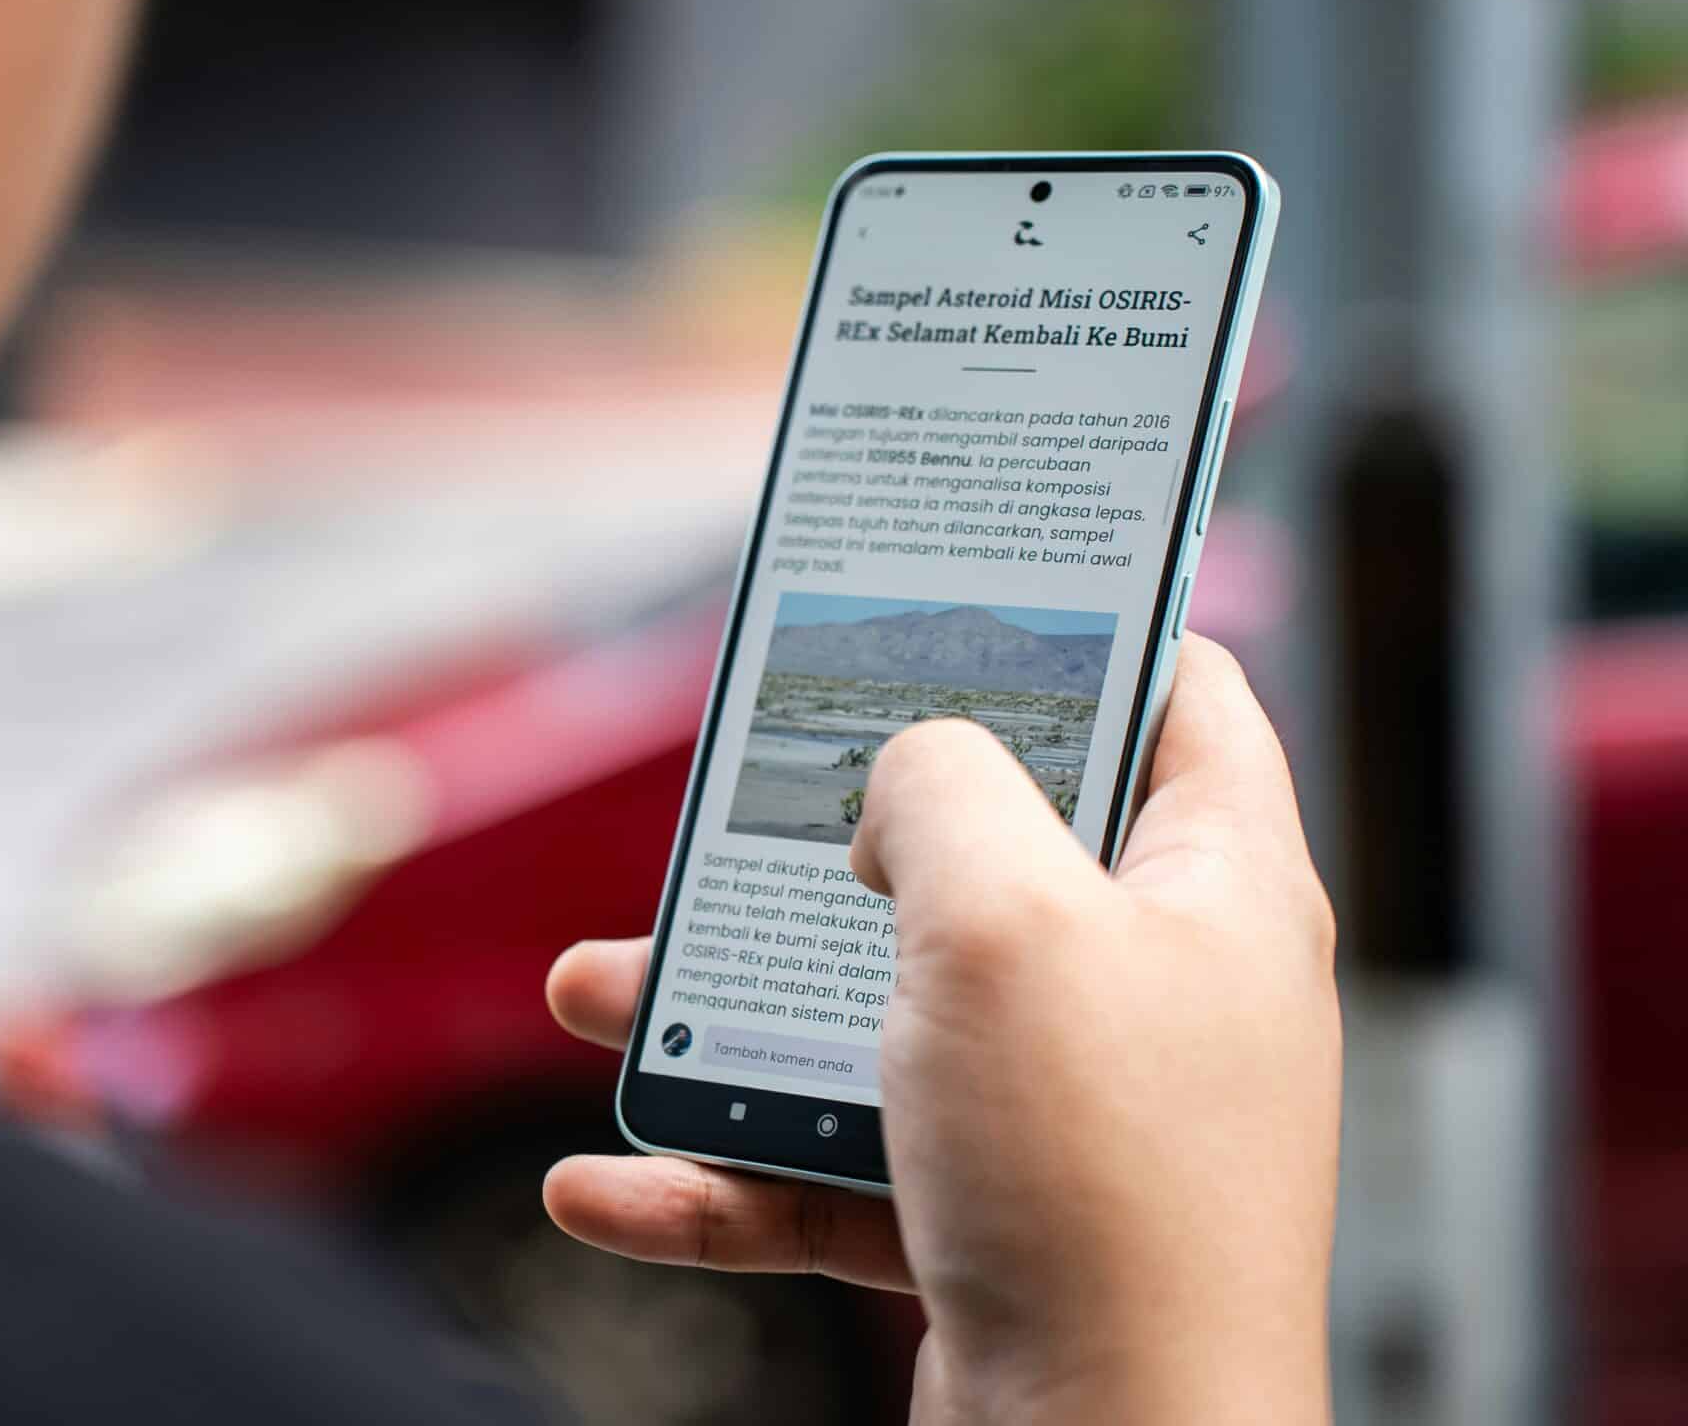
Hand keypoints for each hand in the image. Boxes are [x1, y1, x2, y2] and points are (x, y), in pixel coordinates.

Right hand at [543, 637, 1337, 1423]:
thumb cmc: (1094, 1183)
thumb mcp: (1004, 920)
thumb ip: (941, 788)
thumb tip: (909, 779)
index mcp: (1214, 886)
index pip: (1174, 693)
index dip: (1077, 623)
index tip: (958, 585)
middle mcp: (1151, 991)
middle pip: (983, 855)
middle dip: (831, 831)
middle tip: (745, 787)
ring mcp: (1067, 1115)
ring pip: (875, 1015)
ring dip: (726, 1009)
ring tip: (593, 990)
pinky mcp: (988, 1223)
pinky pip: (833, 1170)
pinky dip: (720, 1174)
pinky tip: (604, 1184)